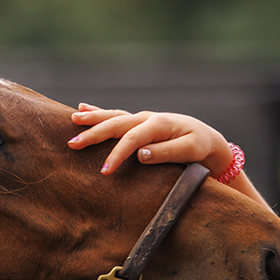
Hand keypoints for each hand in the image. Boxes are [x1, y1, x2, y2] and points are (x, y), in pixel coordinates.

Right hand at [69, 104, 235, 175]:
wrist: (206, 138)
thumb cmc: (199, 146)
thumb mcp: (190, 151)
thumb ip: (166, 152)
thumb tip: (140, 154)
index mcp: (158, 124)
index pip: (132, 139)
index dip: (117, 154)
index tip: (104, 171)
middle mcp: (147, 118)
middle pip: (116, 124)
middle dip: (93, 133)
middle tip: (73, 144)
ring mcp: (141, 119)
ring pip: (113, 116)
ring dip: (92, 119)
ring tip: (74, 120)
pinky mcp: (139, 123)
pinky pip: (115, 116)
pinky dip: (99, 112)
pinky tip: (82, 108)